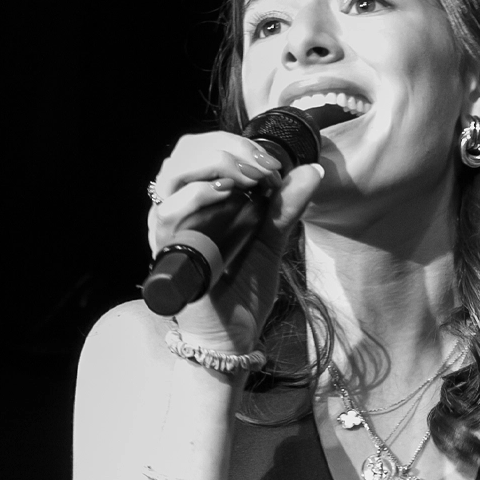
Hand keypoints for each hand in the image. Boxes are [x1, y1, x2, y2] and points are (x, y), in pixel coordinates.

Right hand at [146, 130, 322, 352]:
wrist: (234, 336)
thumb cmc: (243, 289)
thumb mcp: (270, 240)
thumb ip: (285, 206)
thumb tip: (311, 170)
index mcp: (194, 200)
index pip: (200, 149)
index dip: (235, 144)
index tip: (272, 163)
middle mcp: (174, 210)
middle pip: (184, 153)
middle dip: (228, 149)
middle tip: (264, 169)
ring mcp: (167, 231)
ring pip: (173, 175)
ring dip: (215, 165)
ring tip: (250, 180)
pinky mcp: (167, 252)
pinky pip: (170, 214)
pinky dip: (198, 196)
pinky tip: (225, 193)